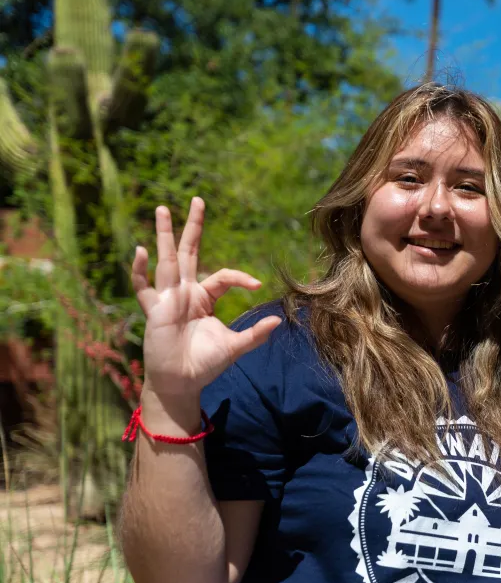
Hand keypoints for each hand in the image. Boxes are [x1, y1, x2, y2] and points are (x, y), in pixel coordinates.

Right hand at [132, 197, 280, 400]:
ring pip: (167, 260)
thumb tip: (278, 321)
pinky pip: (144, 287)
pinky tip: (141, 250)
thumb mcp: (235, 347)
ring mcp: (168, 299)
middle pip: (189, 252)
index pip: (222, 276)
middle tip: (198, 200)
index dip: (240, 277)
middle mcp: (185, 292)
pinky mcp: (154, 310)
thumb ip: (255, 334)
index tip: (256, 285)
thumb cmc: (205, 364)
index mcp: (204, 298)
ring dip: (165, 235)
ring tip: (164, 208)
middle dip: (193, 227)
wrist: (182, 382)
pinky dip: (140, 270)